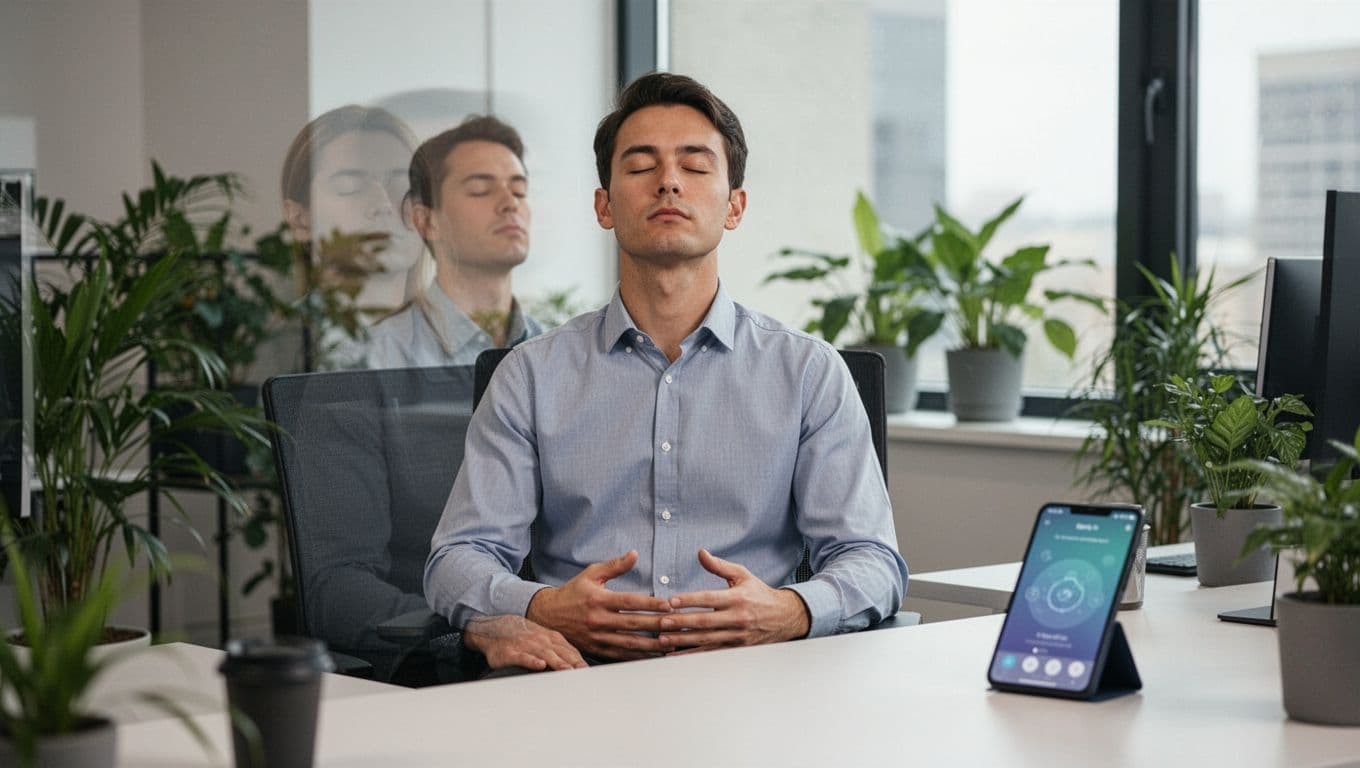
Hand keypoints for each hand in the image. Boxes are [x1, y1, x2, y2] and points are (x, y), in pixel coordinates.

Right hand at [462, 615, 586, 671]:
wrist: (495, 628)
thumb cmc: (524, 638)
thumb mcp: (546, 640)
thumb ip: (563, 651)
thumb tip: (582, 666)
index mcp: (552, 639)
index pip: (571, 652)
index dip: (582, 662)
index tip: (591, 674)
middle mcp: (541, 641)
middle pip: (562, 653)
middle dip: (574, 664)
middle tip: (585, 675)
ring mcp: (526, 645)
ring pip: (545, 654)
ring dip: (557, 662)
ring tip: (568, 671)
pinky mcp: (510, 653)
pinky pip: (523, 657)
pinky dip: (531, 661)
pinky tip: (539, 666)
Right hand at [525, 550, 671, 660]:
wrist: (547, 616)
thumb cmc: (573, 592)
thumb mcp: (591, 574)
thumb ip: (614, 566)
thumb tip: (635, 554)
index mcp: (598, 599)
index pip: (629, 602)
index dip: (650, 603)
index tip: (669, 604)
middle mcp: (597, 620)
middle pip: (633, 624)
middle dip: (657, 625)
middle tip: (677, 625)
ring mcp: (596, 637)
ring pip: (629, 643)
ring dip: (652, 644)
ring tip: (671, 643)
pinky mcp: (596, 649)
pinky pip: (620, 655)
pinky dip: (638, 656)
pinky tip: (654, 655)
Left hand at [659, 549, 810, 653]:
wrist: (784, 617)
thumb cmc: (759, 593)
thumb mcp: (742, 575)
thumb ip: (719, 566)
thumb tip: (700, 553)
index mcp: (737, 598)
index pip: (709, 599)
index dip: (690, 600)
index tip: (671, 601)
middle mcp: (738, 618)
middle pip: (705, 621)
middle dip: (681, 623)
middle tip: (661, 622)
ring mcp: (737, 636)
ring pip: (706, 639)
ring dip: (683, 640)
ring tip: (664, 639)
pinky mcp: (737, 648)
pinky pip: (712, 653)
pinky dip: (693, 655)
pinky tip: (677, 655)